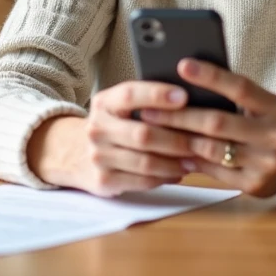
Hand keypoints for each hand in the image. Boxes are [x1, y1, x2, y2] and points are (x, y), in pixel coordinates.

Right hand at [28, 81, 195, 197]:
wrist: (73, 152)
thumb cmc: (113, 124)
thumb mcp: (119, 106)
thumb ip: (146, 100)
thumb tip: (190, 97)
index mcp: (104, 103)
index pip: (129, 94)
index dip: (157, 94)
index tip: (184, 95)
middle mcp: (97, 128)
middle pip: (143, 134)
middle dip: (177, 137)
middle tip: (202, 138)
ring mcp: (98, 156)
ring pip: (146, 161)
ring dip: (175, 162)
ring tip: (195, 158)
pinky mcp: (104, 181)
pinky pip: (142, 180)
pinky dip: (165, 177)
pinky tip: (179, 172)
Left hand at [138, 59, 275, 196]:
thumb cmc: (272, 121)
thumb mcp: (265, 104)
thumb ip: (235, 96)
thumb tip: (186, 86)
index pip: (240, 87)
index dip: (210, 75)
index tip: (181, 64)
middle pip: (217, 122)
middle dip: (179, 115)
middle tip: (149, 109)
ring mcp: (267, 163)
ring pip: (211, 149)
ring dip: (179, 140)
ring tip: (155, 131)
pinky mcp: (256, 185)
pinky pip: (215, 172)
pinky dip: (192, 161)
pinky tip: (174, 152)